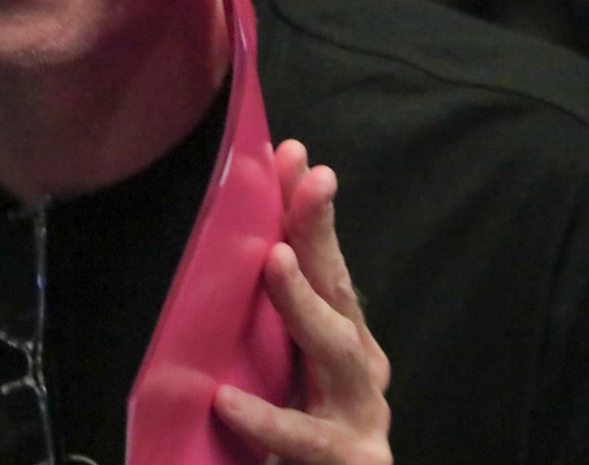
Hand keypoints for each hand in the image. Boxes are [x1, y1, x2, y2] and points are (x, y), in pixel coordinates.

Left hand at [214, 140, 391, 463]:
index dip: (309, 209)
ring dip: (305, 303)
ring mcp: (362, 415)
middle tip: (307, 184)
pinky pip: (307, 438)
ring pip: (337, 350)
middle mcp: (361, 367)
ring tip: (275, 260)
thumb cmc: (299, 439)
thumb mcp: (277, 371)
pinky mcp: (353, 460)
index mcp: (344, 338)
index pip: (326, 262)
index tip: (292, 154)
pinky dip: (268, 419)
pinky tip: (226, 400)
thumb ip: (263, 322)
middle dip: (322, 233)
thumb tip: (226, 255)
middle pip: (339, 289)